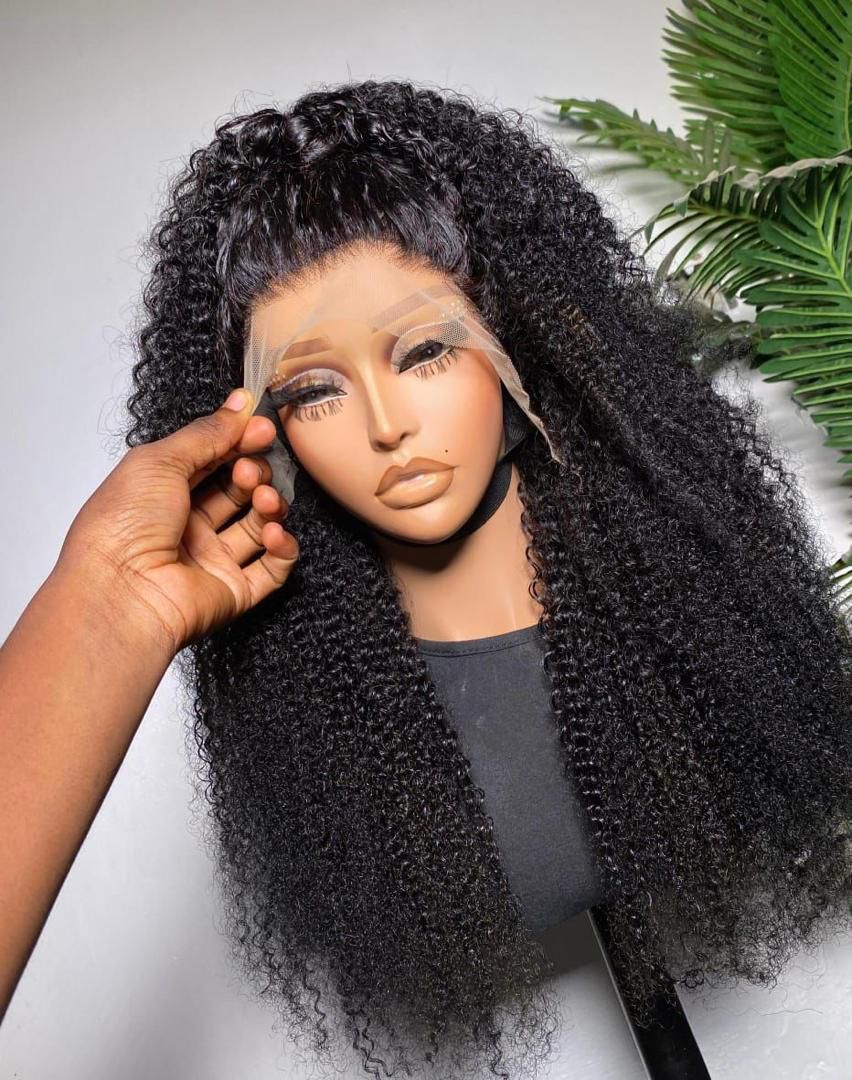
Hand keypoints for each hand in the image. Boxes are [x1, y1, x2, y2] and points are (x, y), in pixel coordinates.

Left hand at [58, 388, 298, 655]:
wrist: (122, 592)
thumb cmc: (124, 526)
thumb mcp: (160, 460)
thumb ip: (206, 432)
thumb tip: (239, 403)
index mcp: (162, 493)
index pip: (212, 460)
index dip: (239, 442)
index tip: (261, 428)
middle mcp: (187, 526)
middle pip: (238, 491)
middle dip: (254, 473)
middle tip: (251, 470)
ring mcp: (211, 560)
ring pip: (258, 525)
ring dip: (270, 505)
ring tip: (263, 500)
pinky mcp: (234, 591)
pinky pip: (272, 568)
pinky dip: (282, 548)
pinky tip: (274, 533)